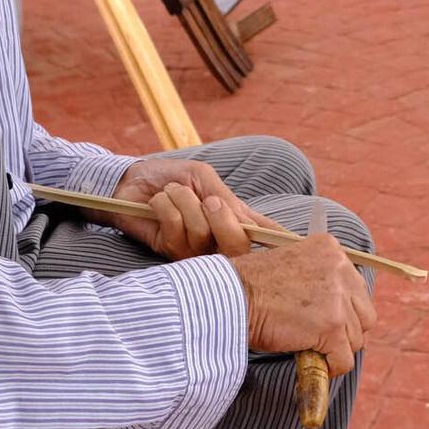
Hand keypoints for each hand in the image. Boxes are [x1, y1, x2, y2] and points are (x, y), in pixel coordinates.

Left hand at [106, 158, 281, 260]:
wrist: (129, 182)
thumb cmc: (170, 176)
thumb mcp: (202, 177)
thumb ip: (224, 197)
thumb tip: (243, 218)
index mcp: (233, 217)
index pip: (263, 233)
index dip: (281, 242)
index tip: (298, 245)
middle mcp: (218, 238)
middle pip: (238, 245)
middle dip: (223, 217)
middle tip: (208, 199)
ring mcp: (195, 249)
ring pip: (203, 232)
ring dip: (184, 201)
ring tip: (171, 193)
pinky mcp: (170, 252)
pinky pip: (177, 231)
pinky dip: (166, 207)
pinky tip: (157, 204)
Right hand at [230, 232, 377, 376]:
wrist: (231, 298)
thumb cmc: (251, 285)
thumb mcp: (293, 264)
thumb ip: (320, 277)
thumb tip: (339, 307)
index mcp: (331, 249)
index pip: (356, 288)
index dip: (343, 310)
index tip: (323, 319)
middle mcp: (340, 269)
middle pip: (364, 314)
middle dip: (345, 330)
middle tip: (319, 337)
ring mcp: (338, 298)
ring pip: (356, 339)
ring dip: (334, 349)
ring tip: (307, 345)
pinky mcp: (332, 326)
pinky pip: (344, 360)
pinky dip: (329, 367)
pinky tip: (309, 360)